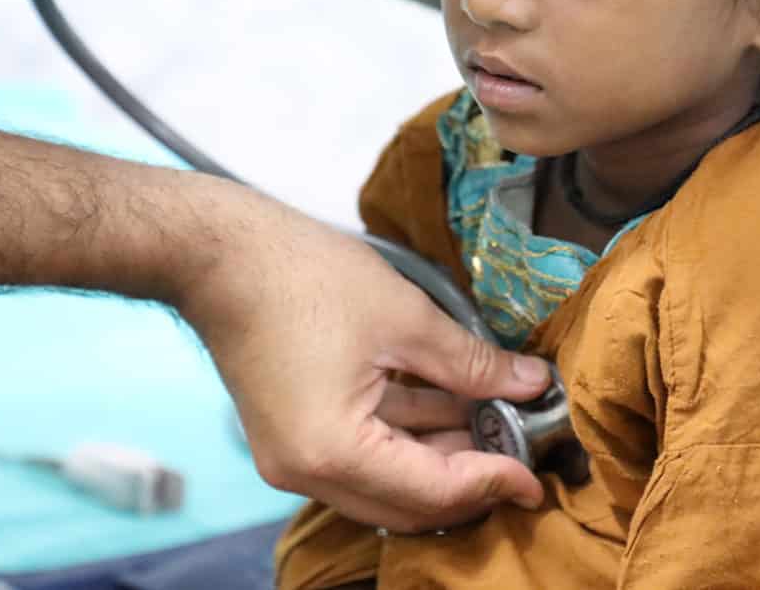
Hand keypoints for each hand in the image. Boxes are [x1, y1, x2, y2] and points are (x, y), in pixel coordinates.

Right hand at [173, 184, 548, 531]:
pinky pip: (364, 455)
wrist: (221, 255)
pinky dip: (409, 439)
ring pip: (388, 483)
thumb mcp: (406, 318)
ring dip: (443, 458)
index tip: (538, 474)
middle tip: (523, 453)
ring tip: (498, 420)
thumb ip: (474, 364)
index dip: (494, 481)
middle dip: (471, 481)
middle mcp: (307, 472)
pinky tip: (453, 407)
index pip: (433, 491)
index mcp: (332, 450)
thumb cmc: (302, 277)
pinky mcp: (294, 435)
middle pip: (409, 504)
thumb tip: (531, 384)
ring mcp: (295, 457)